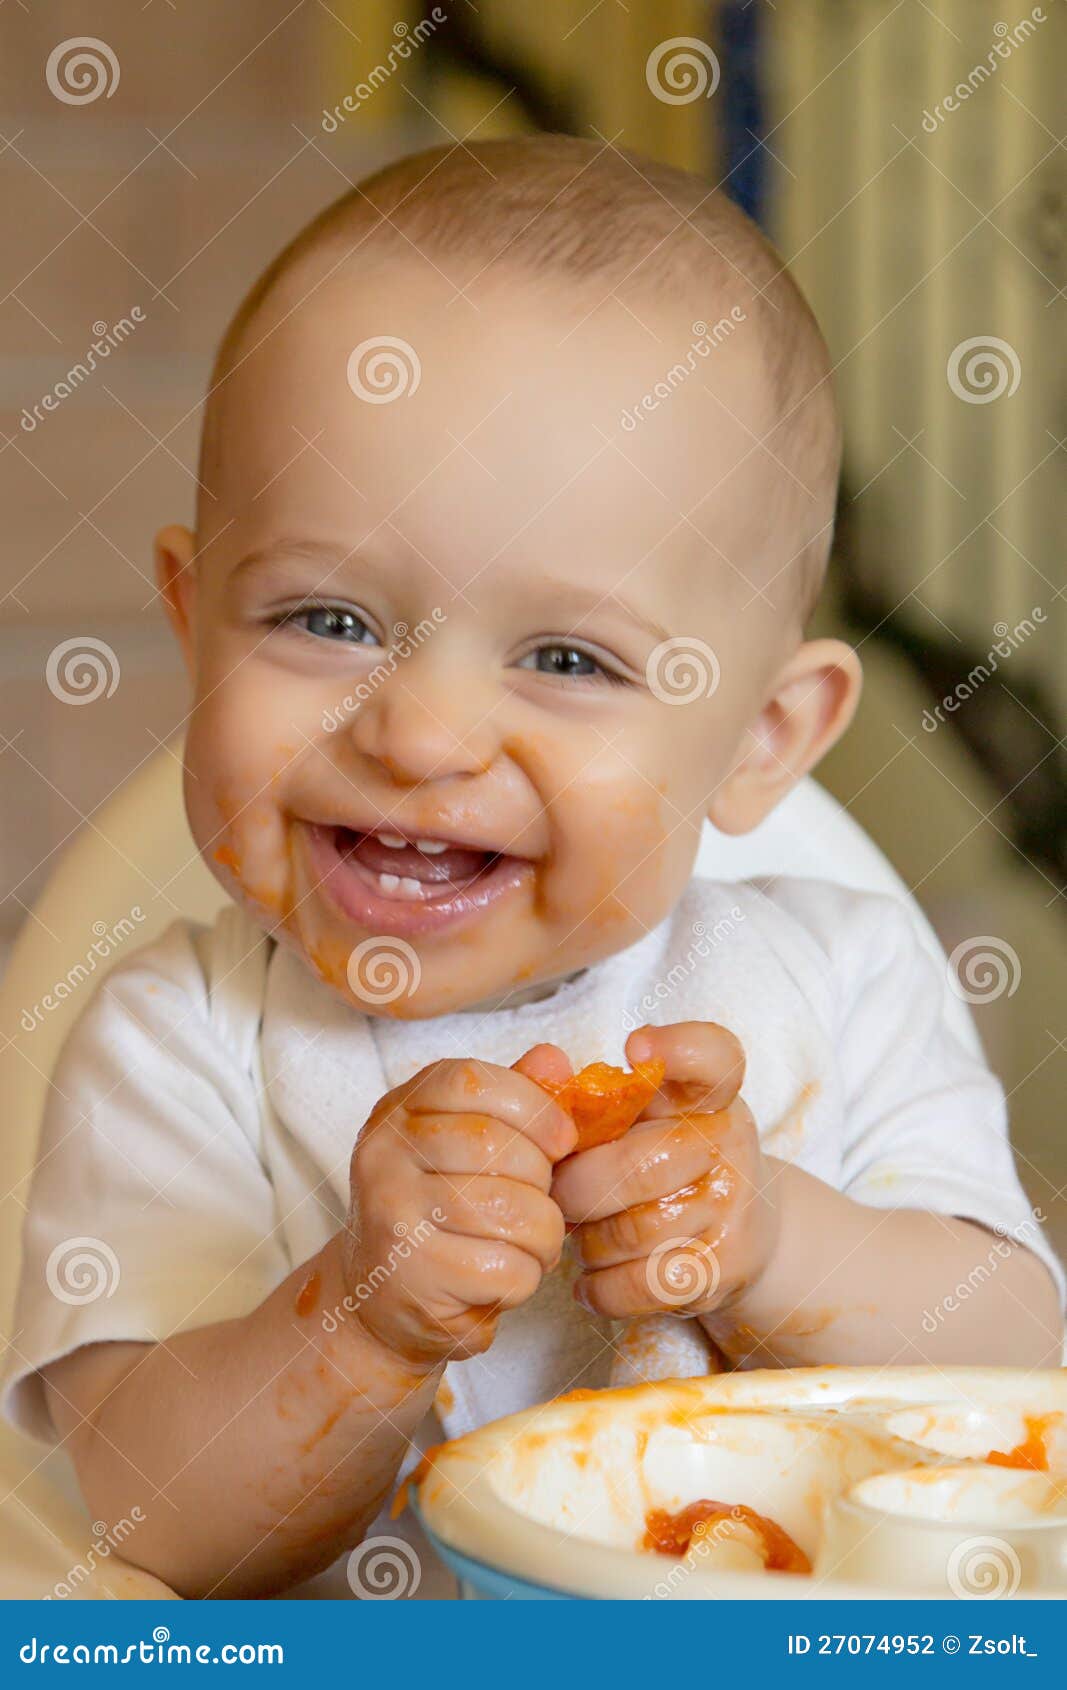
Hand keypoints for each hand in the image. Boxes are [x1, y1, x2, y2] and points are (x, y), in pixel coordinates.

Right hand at [345, 1054, 575, 1363]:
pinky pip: (506, 1268)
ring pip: (511, 1212)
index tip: (561, 1140)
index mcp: (399, 1110)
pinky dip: (526, 1277)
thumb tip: (555, 1061)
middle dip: (542, 1181)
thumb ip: (512, 1099)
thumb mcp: (467, 1144)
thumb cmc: (440, 1212)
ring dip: (543, 1235)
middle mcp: (384, 1156)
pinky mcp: (413, 1277)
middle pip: (496, 1146)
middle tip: (539, 1203)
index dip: (534, 1106)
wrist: (379, 1299)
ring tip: (530, 1243)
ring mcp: (392, 1216)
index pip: (473, 1082)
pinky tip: (507, 1277)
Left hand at [551, 1023, 778, 1320]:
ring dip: (587, 1243)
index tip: (636, 1047)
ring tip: (582, 1238)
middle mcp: (727, 1144)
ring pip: (630, 1234)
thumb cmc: (665, 1162)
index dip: (678, 1048)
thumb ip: (587, 1091)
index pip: (714, 1057)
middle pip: (636, 1166)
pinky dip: (601, 1288)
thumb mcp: (641, 1118)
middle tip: (558, 1197)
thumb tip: (544, 1063)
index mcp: (707, 1095)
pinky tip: (592, 1279)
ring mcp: (732, 1208)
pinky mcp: (724, 1269)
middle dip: (576, 1190)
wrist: (744, 1234)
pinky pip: (641, 1285)